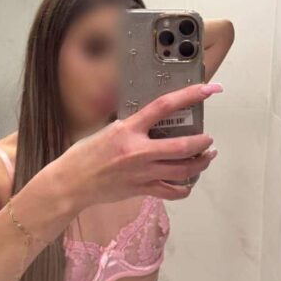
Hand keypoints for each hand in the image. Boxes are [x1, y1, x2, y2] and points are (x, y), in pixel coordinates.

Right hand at [48, 82, 221, 209]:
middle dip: (202, 142)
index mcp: (129, 129)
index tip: (208, 89)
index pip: (164, 106)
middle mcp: (139, 151)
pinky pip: (171, 192)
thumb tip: (151, 121)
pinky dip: (184, 188)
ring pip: (183, 170)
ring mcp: (142, 173)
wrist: (71, 183)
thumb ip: (131, 126)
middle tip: (208, 139)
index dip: (189, 95)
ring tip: (206, 157)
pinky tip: (187, 182)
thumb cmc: (85, 154)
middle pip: (182, 146)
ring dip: (200, 163)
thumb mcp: (108, 130)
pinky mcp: (142, 190)